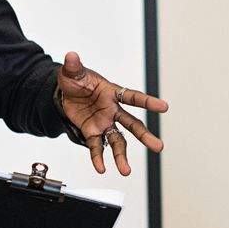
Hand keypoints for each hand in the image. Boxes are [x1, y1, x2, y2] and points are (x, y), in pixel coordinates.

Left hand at [56, 51, 167, 175]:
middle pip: (132, 124)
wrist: (64, 93)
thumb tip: (71, 56)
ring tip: (126, 171)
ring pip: (118, 141)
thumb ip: (73, 66)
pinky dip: (99, 158)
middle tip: (158, 147)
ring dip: (122, 156)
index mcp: (112, 93)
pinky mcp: (93, 133)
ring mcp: (104, 123)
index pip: (133, 97)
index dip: (148, 101)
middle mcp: (112, 110)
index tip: (164, 107)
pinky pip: (97, 147)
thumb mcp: (73, 72)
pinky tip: (102, 168)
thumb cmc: (75, 80)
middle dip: (145, 136)